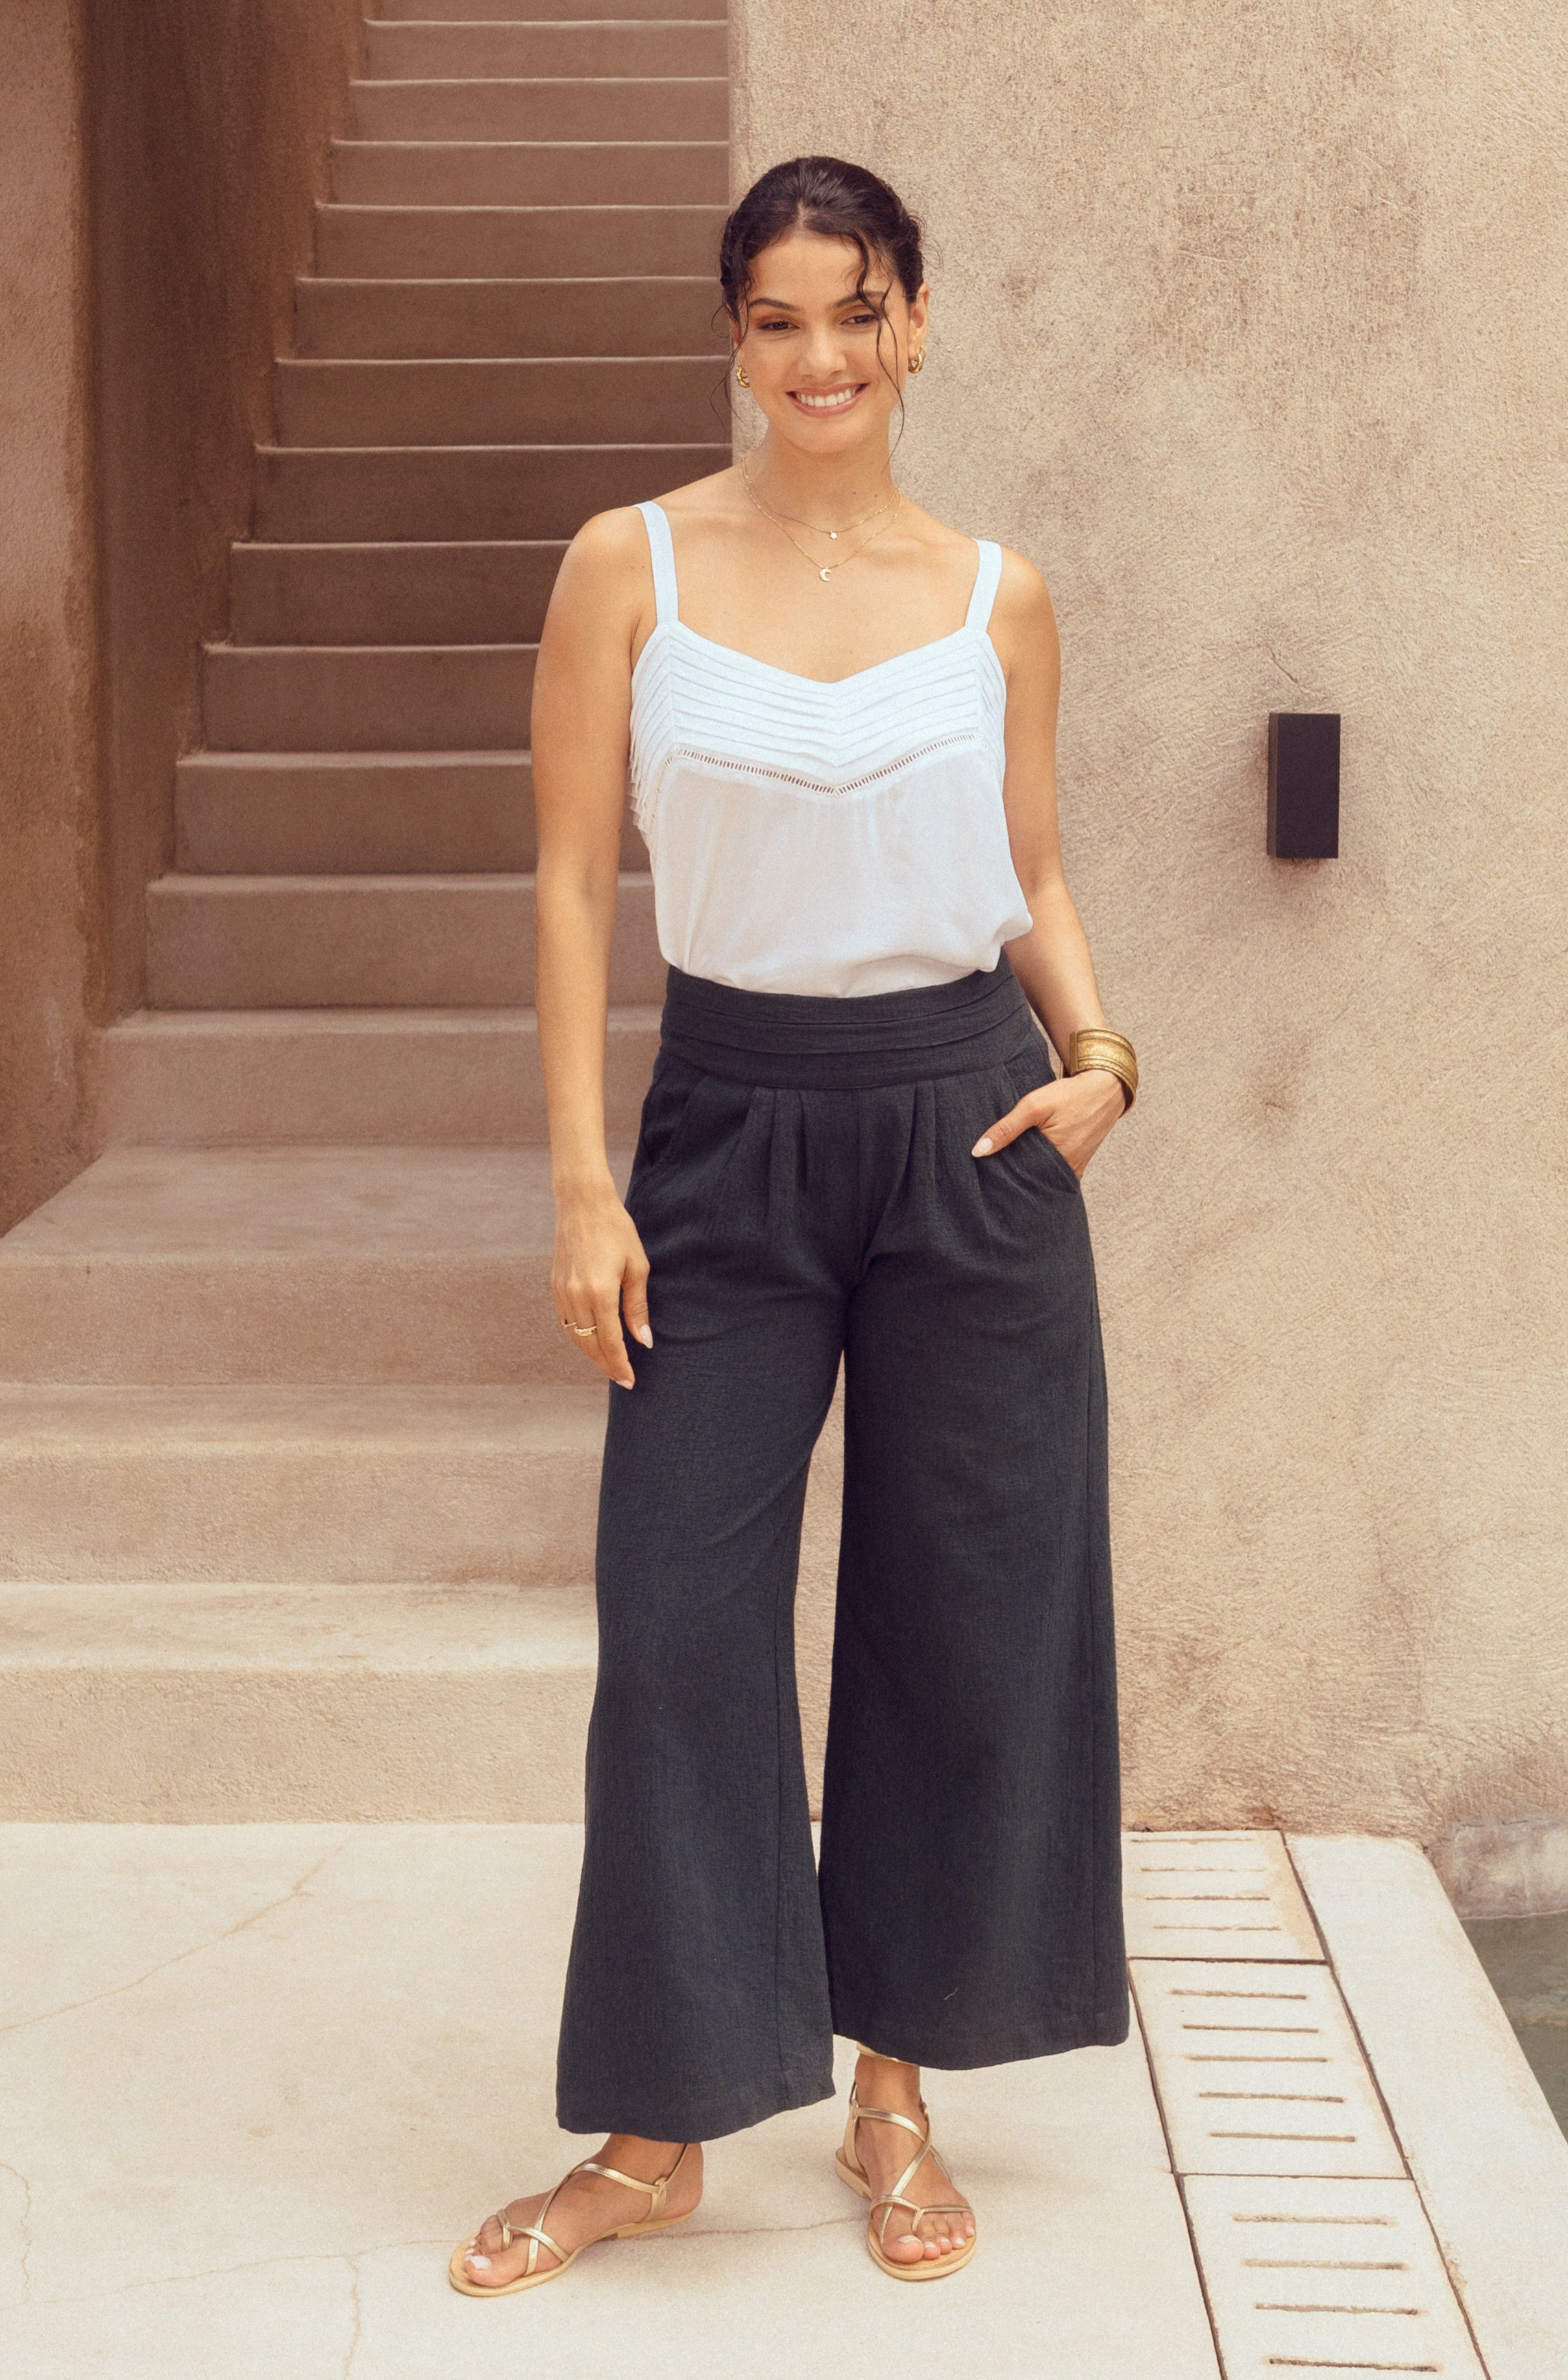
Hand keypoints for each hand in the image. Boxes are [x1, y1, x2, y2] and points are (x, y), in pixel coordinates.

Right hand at [552, 1178, 652, 1388]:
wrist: (582, 1203)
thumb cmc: (617, 1230)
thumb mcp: (637, 1267)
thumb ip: (637, 1307)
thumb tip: (644, 1341)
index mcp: (600, 1293)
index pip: (610, 1342)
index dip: (620, 1365)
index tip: (630, 1380)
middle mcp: (576, 1296)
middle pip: (590, 1345)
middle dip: (606, 1365)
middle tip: (622, 1378)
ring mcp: (562, 1291)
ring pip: (575, 1336)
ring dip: (591, 1353)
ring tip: (609, 1363)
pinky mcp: (555, 1285)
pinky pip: (565, 1321)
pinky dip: (578, 1335)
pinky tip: (592, 1339)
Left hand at [971, 1067, 1125, 1178]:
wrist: (1105, 1088)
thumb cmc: (1070, 1095)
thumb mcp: (1034, 1106)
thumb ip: (1006, 1128)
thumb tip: (978, 1151)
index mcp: (1056, 1158)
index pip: (1019, 1177)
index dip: (1001, 1173)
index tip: (986, 1170)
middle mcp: (1067, 1170)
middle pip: (1031, 1180)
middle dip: (1013, 1176)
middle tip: (993, 1171)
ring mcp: (1075, 1168)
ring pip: (1043, 1177)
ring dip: (1027, 1172)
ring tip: (1008, 1166)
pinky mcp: (1079, 1163)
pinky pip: (1055, 1173)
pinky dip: (1041, 1168)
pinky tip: (1029, 1160)